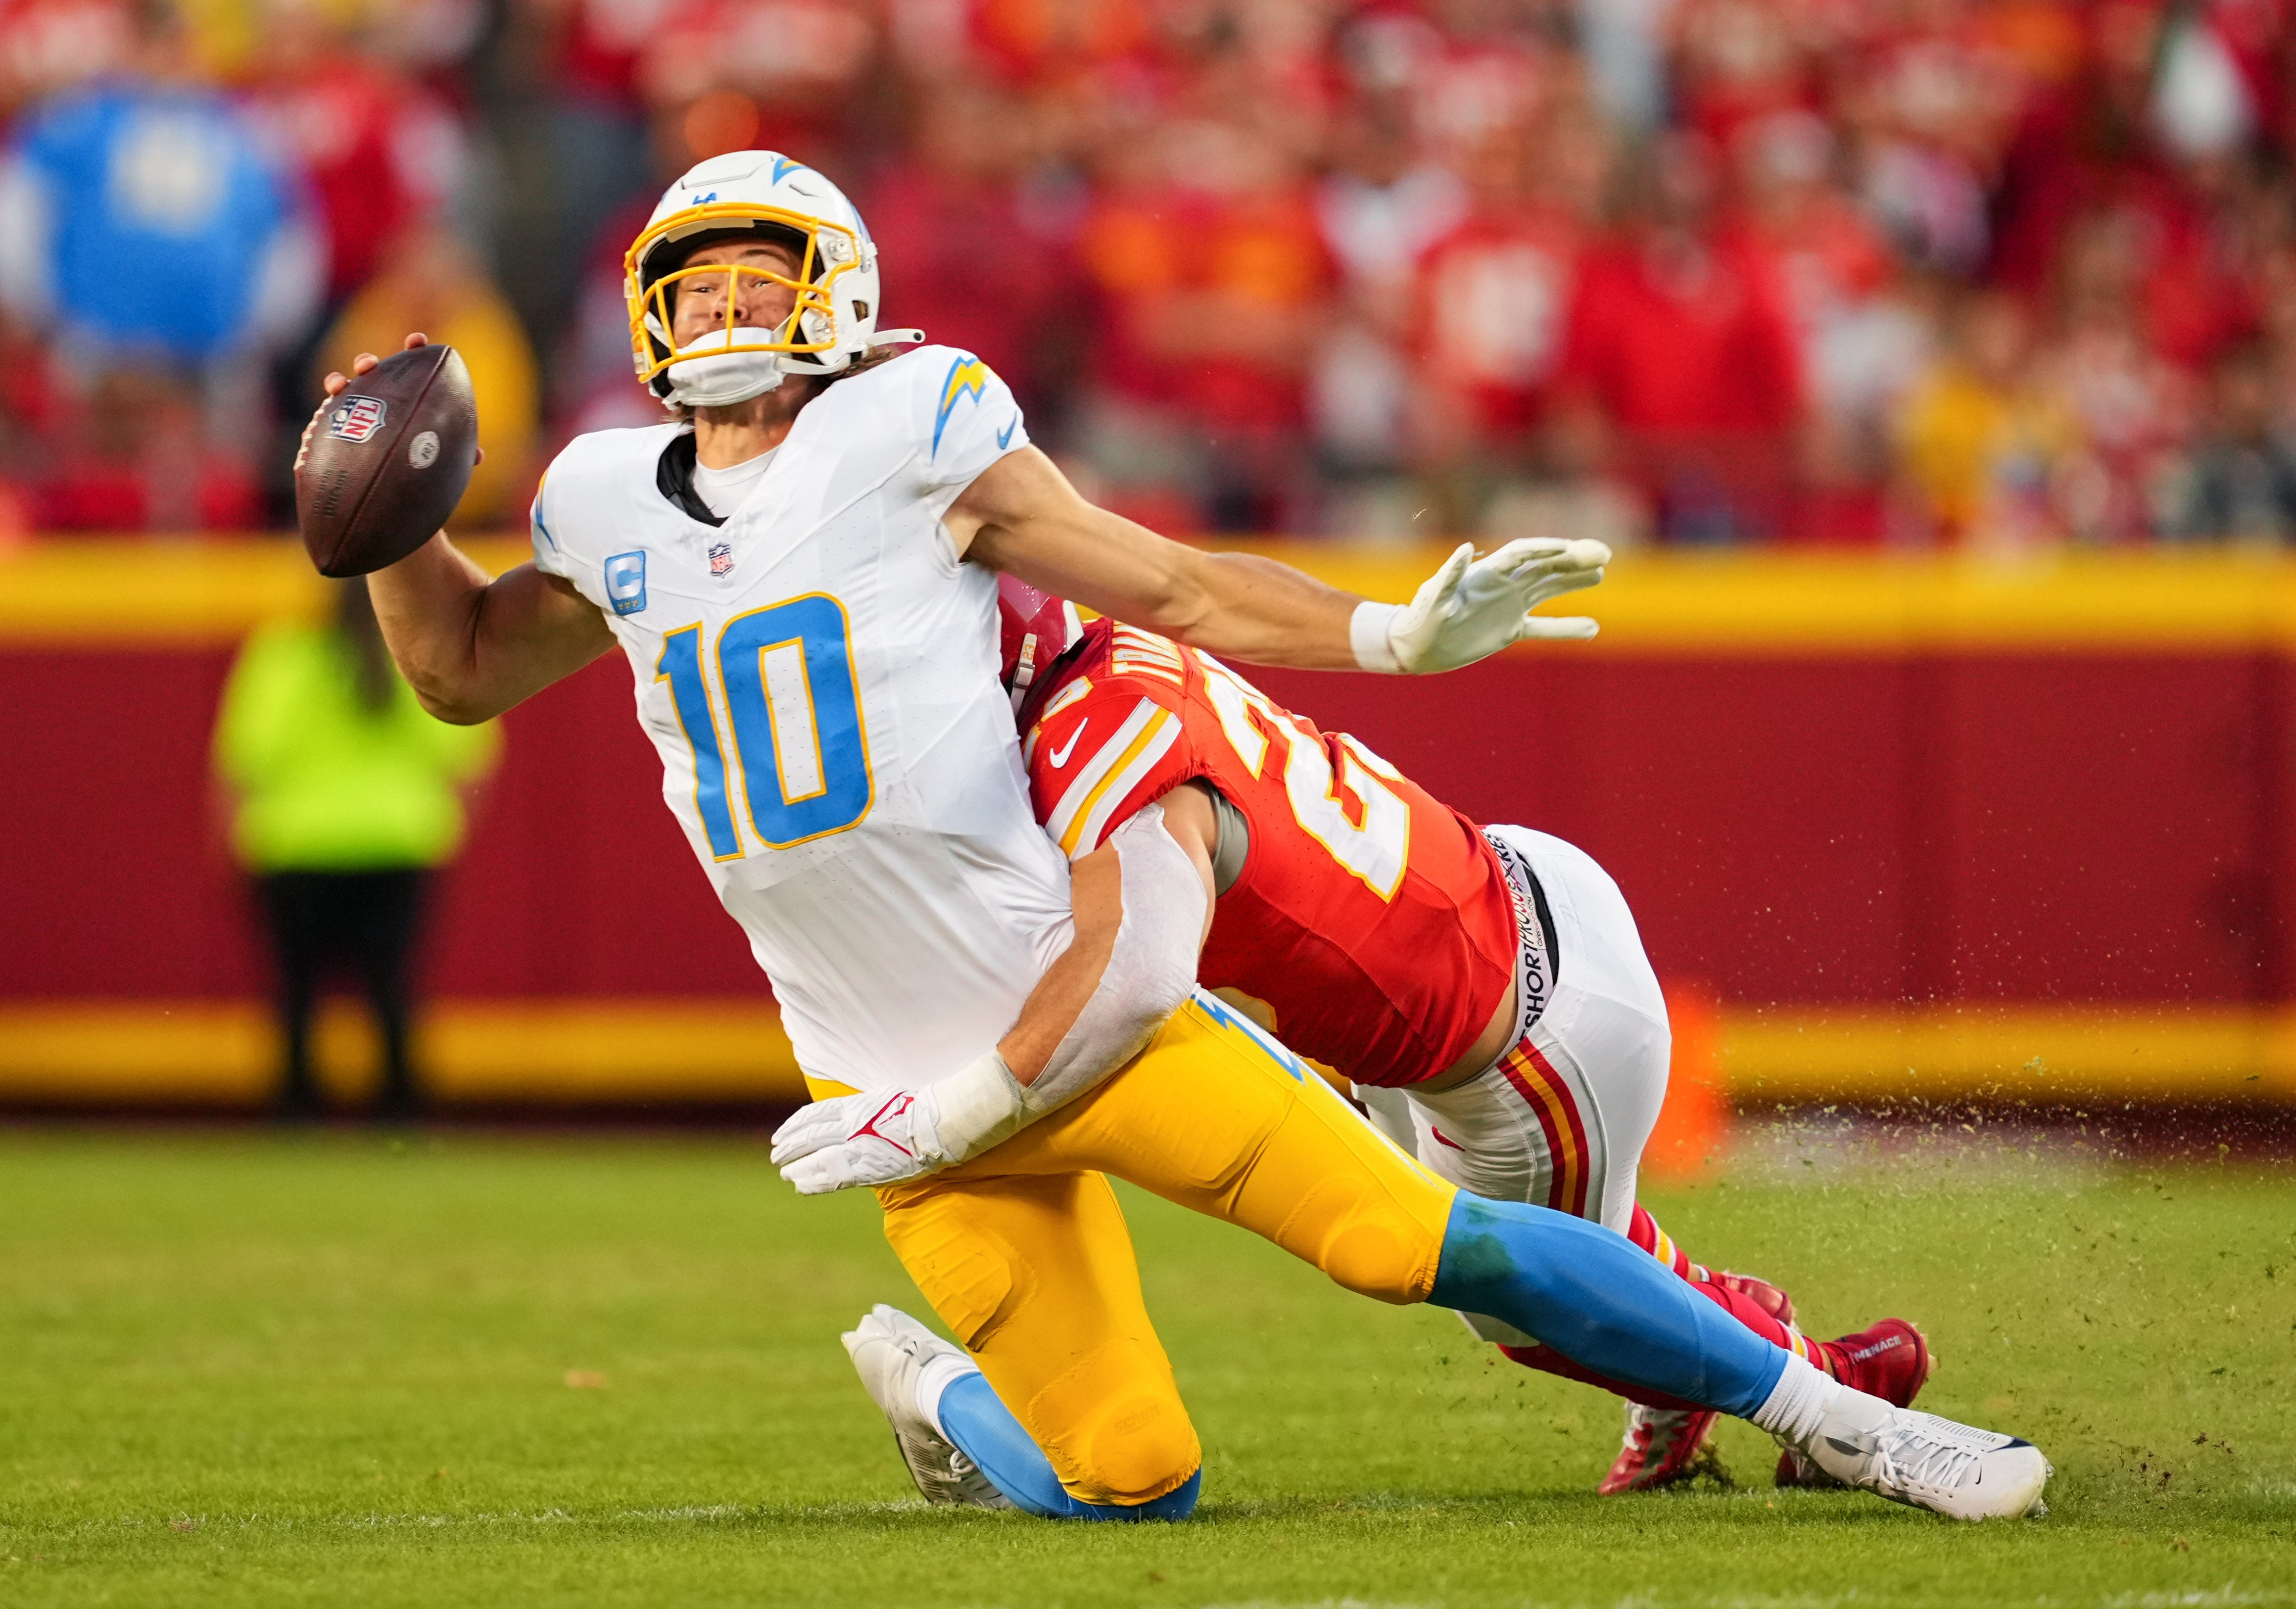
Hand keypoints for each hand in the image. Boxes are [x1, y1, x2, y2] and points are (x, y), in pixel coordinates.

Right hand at [294, 333, 482, 474]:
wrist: (384, 500)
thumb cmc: (413, 471)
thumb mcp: (436, 461)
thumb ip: (454, 454)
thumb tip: (477, 455)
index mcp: (403, 399)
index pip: (409, 368)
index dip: (413, 350)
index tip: (417, 340)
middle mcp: (375, 401)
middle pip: (369, 373)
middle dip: (367, 362)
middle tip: (369, 364)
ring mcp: (351, 414)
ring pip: (342, 390)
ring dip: (337, 382)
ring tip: (340, 384)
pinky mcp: (330, 432)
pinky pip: (321, 422)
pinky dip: (320, 418)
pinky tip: (321, 417)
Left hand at [770, 1086, 952, 1193]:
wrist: (935, 1126)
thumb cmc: (916, 1112)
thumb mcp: (881, 1100)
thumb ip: (860, 1110)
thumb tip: (848, 1116)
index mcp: (853, 1107)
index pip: (812, 1115)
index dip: (793, 1126)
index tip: (780, 1135)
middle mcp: (848, 1126)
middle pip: (808, 1136)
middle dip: (788, 1147)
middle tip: (776, 1155)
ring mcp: (854, 1148)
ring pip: (813, 1157)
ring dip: (795, 1166)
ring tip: (785, 1172)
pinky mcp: (863, 1170)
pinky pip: (829, 1177)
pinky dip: (811, 1181)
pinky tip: (800, 1185)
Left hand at [1370, 538, 1609, 672]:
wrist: (1414, 647)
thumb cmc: (1419, 621)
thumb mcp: (1432, 600)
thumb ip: (1449, 576)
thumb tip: (1465, 550)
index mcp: (1485, 575)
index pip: (1522, 554)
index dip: (1546, 548)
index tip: (1572, 548)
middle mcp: (1501, 586)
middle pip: (1543, 565)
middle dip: (1571, 559)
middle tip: (1603, 555)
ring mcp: (1507, 606)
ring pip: (1548, 588)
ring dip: (1573, 582)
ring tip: (1601, 574)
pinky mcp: (1508, 630)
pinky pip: (1543, 626)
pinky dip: (1566, 628)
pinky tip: (1592, 629)